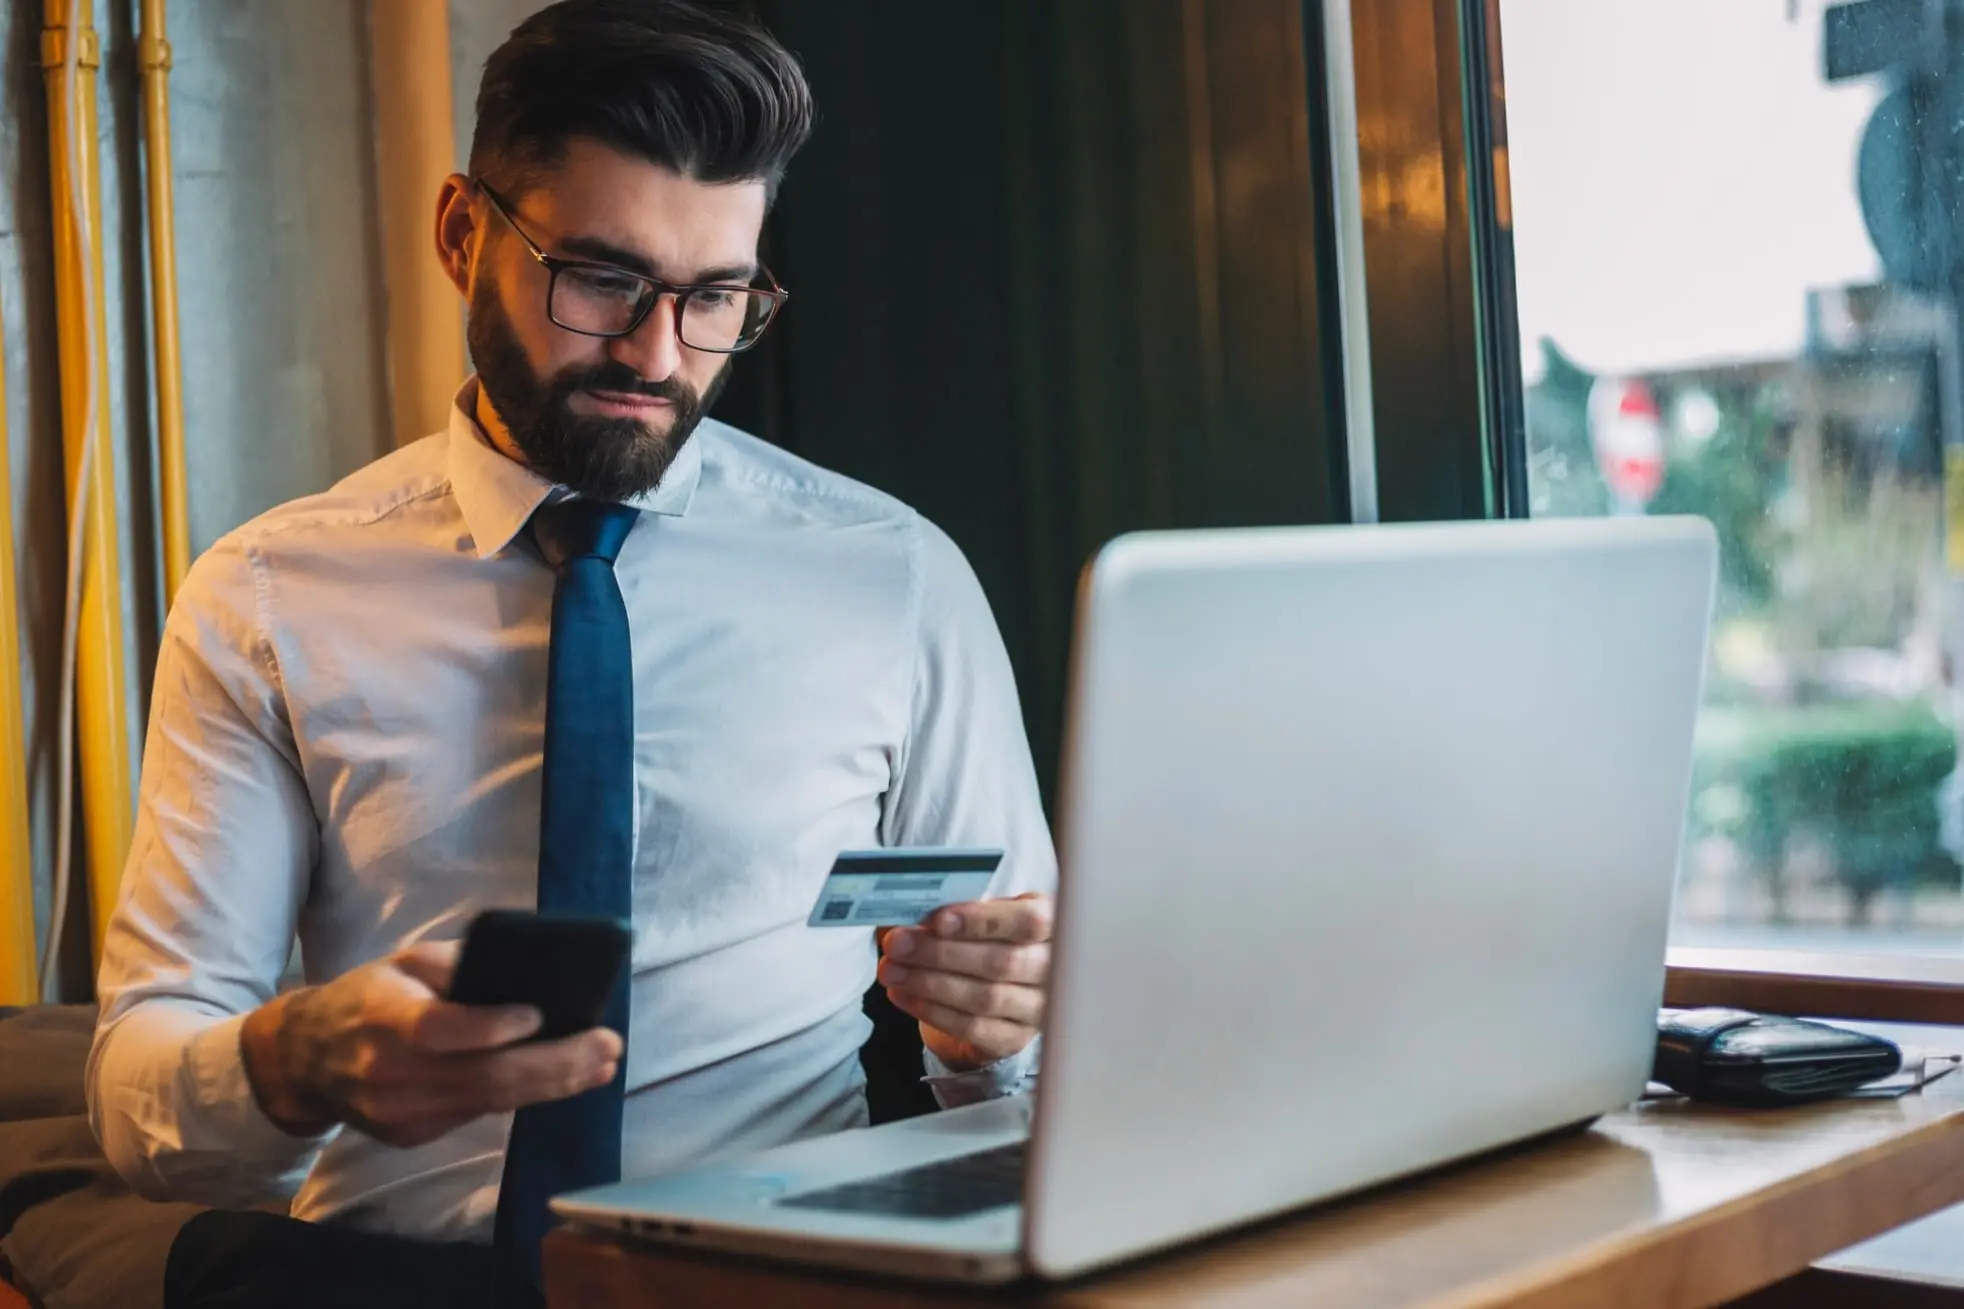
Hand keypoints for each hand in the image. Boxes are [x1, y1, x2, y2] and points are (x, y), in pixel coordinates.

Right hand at [240, 941, 620, 1147]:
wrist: (308, 1060)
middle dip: (556, 1063)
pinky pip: (478, 1113)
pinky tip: (562, 1079)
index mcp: (384, 1019)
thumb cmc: (368, 996)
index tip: (540, 1015)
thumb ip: (458, 965)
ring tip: (602, 1064)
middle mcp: (391, 1074)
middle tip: (608, 1046)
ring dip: (556, 1084)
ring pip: (491, 1102)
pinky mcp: (412, 1135)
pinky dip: (524, 1095)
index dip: (492, 1028)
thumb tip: (526, 974)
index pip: (441, 1030)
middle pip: (484, 1077)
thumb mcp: (403, 962)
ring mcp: (401, 1113)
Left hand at [877, 892, 1050, 1071]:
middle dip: (941, 953)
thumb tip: (911, 912)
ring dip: (929, 984)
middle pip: (1000, 963)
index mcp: (1051, 922)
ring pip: (984, 998)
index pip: (1026, 922)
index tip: (939, 920)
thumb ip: (960, 910)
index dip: (983, 921)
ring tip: (891, 969)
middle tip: (897, 944)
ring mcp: (1038, 1008)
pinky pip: (972, 1028)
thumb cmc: (992, 936)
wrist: (1007, 982)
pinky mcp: (1014, 1038)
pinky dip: (931, 1011)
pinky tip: (903, 994)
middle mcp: (1053, 968)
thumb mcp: (986, 912)